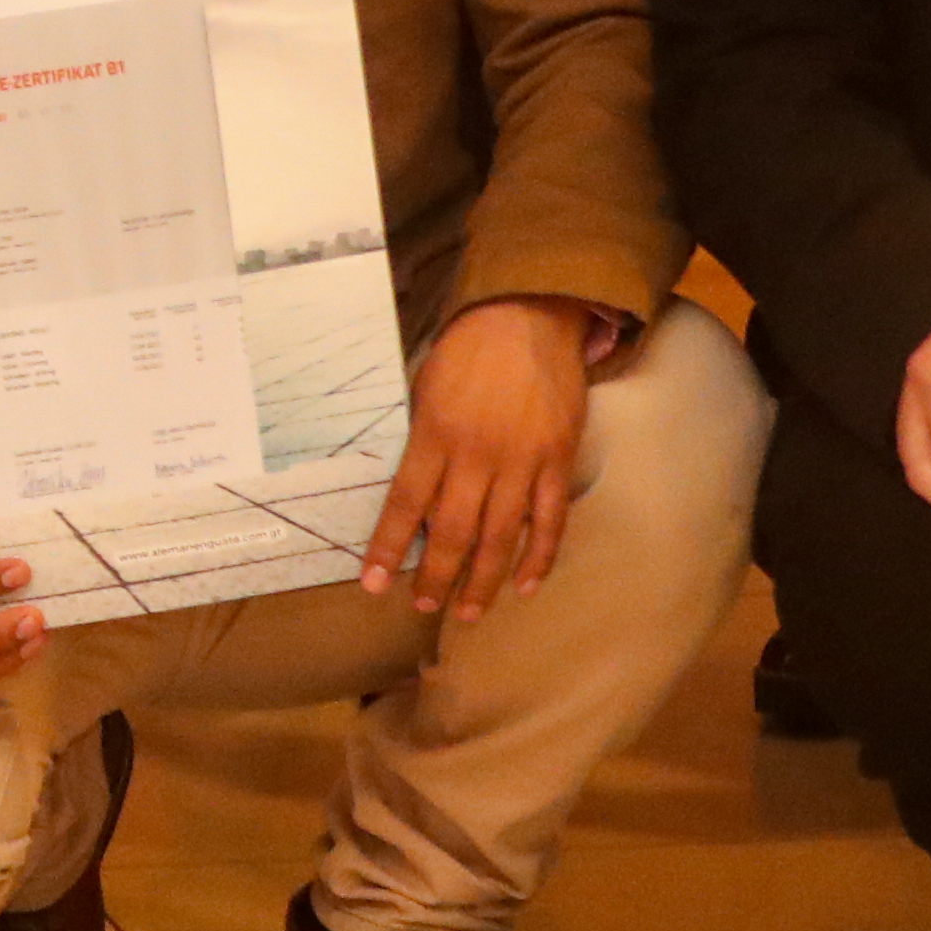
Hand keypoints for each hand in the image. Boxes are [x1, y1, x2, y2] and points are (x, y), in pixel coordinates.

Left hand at [363, 294, 591, 618]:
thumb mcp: (425, 388)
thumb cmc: (467, 352)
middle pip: (452, 531)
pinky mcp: (559, 462)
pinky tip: (524, 586)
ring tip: (467, 612)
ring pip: (501, 537)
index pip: (404, 503)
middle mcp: (477, 455)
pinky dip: (539, 558)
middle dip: (436, 577)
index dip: (387, 547)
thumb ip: (423, 442)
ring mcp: (522, 462)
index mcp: (434, 434)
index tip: (372, 583)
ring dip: (482, 580)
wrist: (528, 318)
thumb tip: (411, 497)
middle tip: (424, 607)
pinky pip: (550, 521)